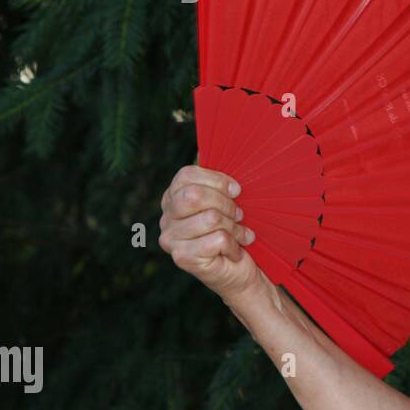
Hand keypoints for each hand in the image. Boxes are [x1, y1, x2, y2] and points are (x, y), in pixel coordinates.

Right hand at [158, 164, 260, 301]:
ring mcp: (170, 239)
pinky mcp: (182, 258)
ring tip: (239, 235)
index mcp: (173, 197)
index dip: (217, 180)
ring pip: (210, 219)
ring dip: (234, 228)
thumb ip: (220, 178)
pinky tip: (234, 251)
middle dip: (226, 204)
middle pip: (195, 195)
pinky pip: (217, 240)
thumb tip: (222, 138)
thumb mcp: (230, 200)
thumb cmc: (236, 231)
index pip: (187, 175)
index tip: (237, 190)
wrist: (242, 270)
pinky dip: (234, 245)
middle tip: (239, 215)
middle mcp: (166, 217)